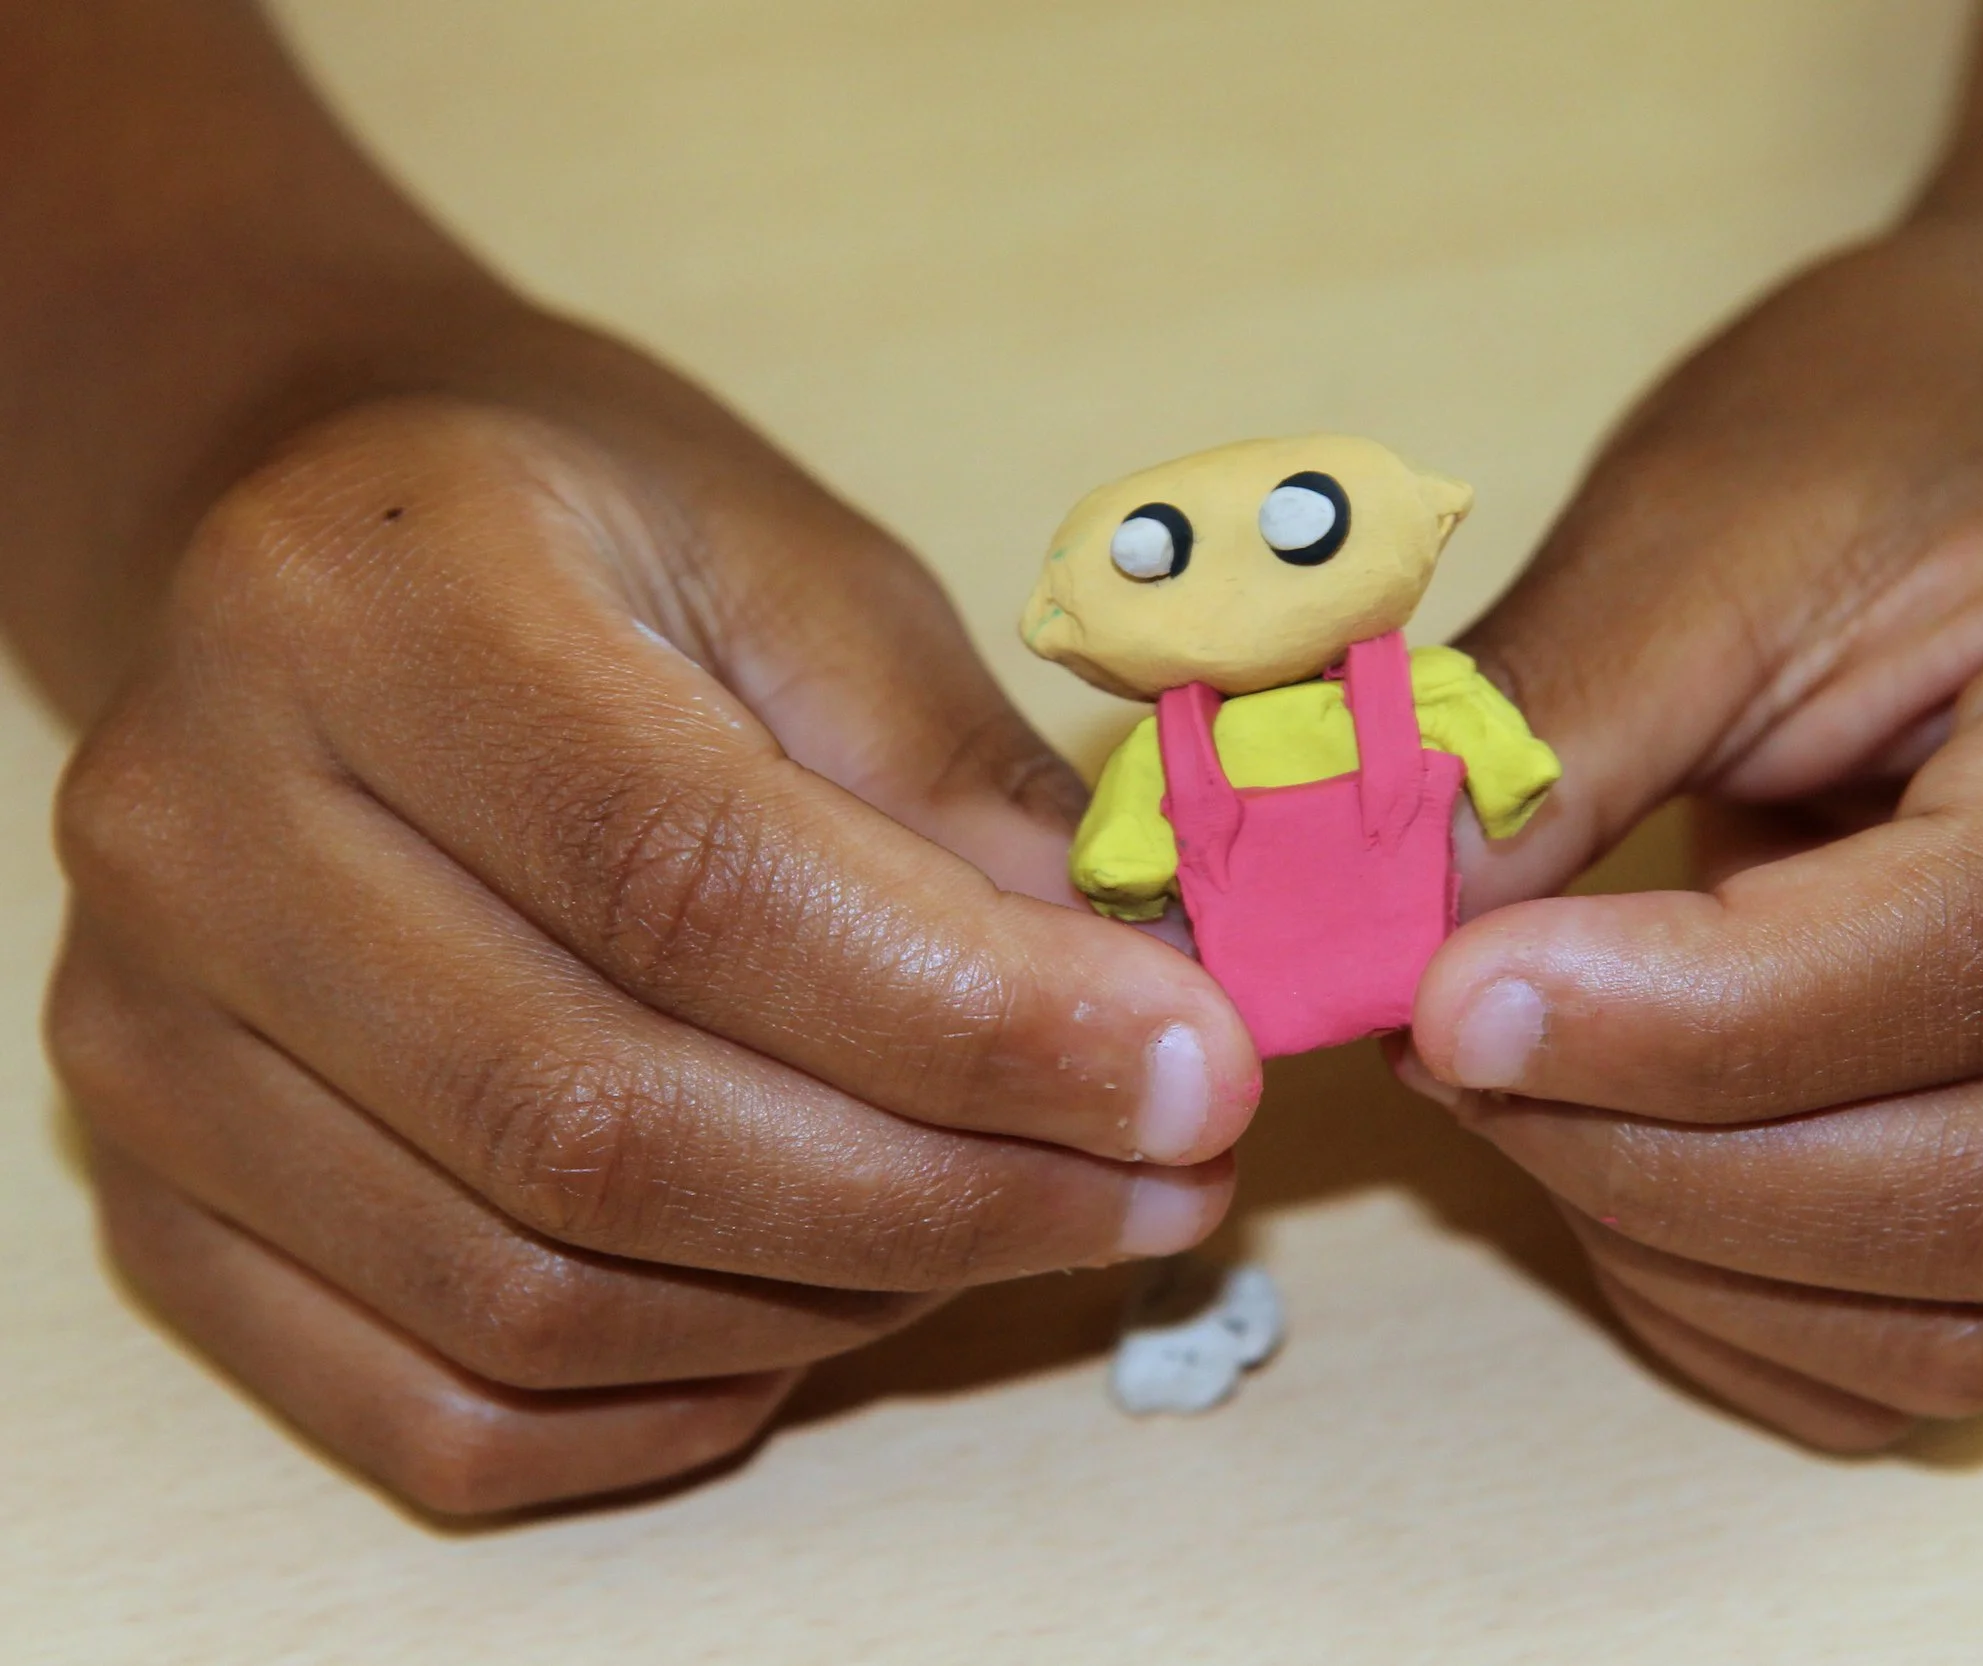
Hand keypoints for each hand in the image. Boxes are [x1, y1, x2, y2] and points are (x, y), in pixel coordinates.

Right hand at [45, 327, 1259, 1512]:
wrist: (320, 560)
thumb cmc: (582, 536)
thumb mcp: (800, 573)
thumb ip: (953, 789)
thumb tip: (1135, 1020)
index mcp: (375, 605)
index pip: (689, 878)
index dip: (973, 1016)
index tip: (1195, 1070)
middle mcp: (203, 826)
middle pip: (601, 1121)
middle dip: (949, 1194)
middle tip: (1165, 1178)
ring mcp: (142, 1037)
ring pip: (531, 1296)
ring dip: (840, 1303)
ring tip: (1024, 1219)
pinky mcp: (158, 1193)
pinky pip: (434, 1408)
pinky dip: (668, 1404)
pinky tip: (823, 1308)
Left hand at [1395, 224, 1982, 1448]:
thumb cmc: (1894, 441)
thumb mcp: (1701, 527)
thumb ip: (1545, 738)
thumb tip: (1366, 948)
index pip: (1979, 956)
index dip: (1679, 1024)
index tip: (1443, 996)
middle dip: (1659, 1158)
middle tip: (1445, 1039)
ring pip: (1966, 1316)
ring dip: (1680, 1244)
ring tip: (1520, 1077)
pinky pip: (1932, 1352)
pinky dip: (1735, 1304)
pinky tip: (1617, 1156)